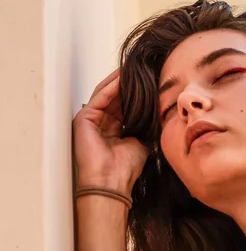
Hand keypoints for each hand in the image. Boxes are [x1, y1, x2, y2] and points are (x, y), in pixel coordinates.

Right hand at [73, 69, 148, 194]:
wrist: (112, 181)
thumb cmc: (125, 168)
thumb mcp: (141, 141)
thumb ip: (145, 125)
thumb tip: (157, 110)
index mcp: (114, 130)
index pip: (125, 105)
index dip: (137, 94)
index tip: (151, 81)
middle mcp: (101, 124)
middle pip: (115, 97)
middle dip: (128, 84)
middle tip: (142, 69)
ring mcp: (91, 121)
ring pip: (106, 94)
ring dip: (119, 81)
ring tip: (133, 68)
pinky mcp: (83, 119)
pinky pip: (100, 98)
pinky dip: (111, 87)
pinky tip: (123, 77)